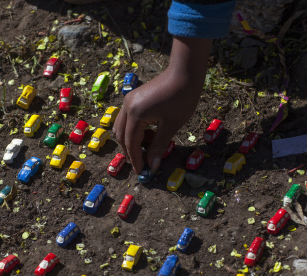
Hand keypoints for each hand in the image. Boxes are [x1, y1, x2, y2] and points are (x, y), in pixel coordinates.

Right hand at [113, 36, 212, 173]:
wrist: (185, 72)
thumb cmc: (181, 99)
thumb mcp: (171, 126)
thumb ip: (159, 147)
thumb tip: (153, 166)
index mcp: (135, 114)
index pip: (131, 143)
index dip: (136, 159)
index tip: (142, 172)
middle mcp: (127, 107)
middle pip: (122, 136)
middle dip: (131, 151)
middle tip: (144, 163)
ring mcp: (129, 101)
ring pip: (122, 127)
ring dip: (132, 141)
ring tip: (150, 147)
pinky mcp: (134, 98)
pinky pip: (128, 119)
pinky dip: (135, 130)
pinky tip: (150, 133)